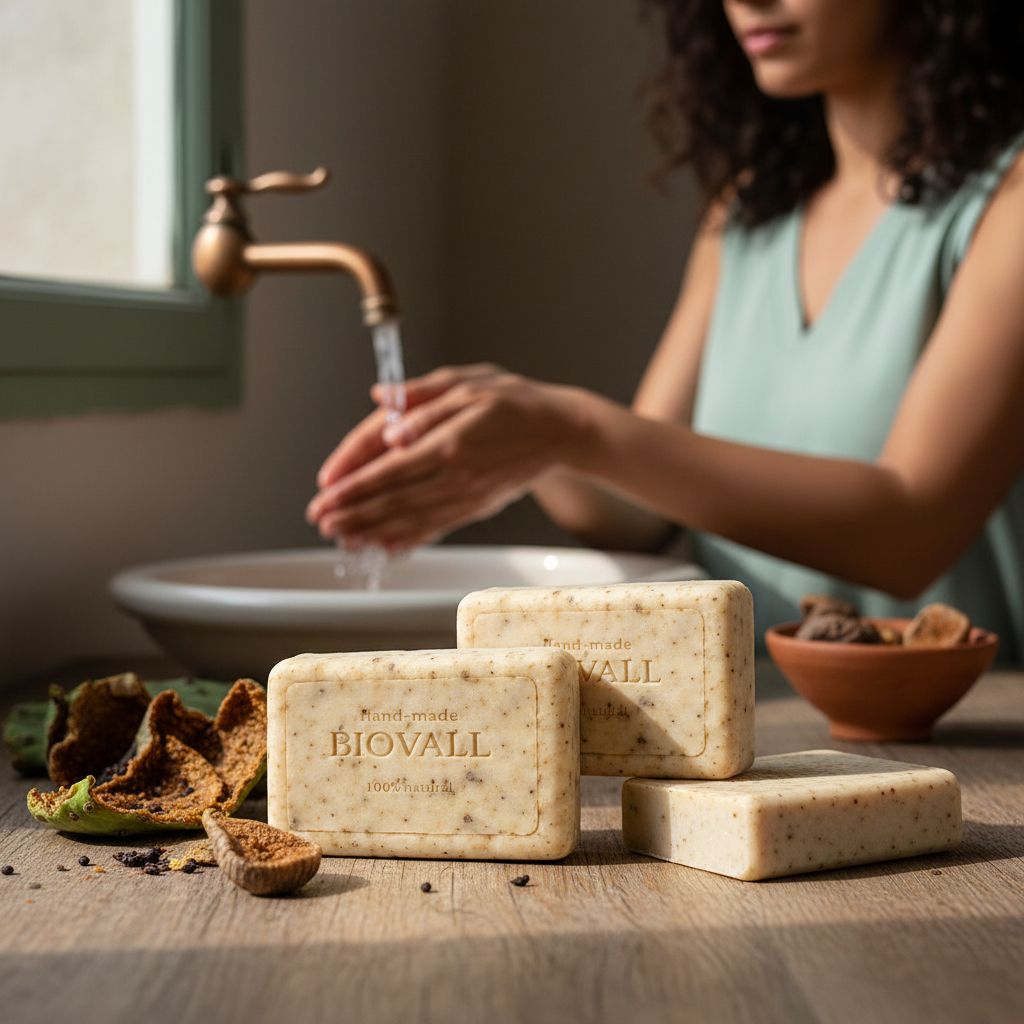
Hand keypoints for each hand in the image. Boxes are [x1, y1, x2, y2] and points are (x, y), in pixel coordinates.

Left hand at [306, 366, 591, 548]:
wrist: (562, 431)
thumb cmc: (514, 401)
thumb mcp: (467, 383)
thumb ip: (421, 397)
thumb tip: (382, 405)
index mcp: (451, 440)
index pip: (389, 465)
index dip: (354, 481)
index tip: (325, 489)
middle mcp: (458, 474)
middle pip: (394, 497)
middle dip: (352, 511)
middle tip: (320, 519)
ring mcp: (468, 495)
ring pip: (412, 518)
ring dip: (372, 530)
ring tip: (342, 537)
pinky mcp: (477, 507)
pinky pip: (437, 528)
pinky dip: (409, 539)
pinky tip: (386, 546)